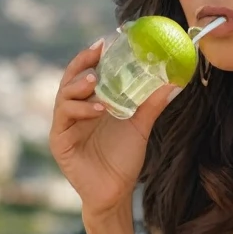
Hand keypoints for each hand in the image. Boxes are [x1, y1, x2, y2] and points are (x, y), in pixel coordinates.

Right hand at [48, 38, 180, 217]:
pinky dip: (81, 110)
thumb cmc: (123, 159)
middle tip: (96, 52)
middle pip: (70, 79)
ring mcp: (65, 125)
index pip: (86, 72)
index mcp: (90, 103)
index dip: (92, 56)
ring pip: (64, 96)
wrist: (115, 192)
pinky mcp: (59, 141)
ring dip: (79, 86)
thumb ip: (151, 103)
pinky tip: (98, 109)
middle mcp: (74, 110)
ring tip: (96, 81)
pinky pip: (65, 118)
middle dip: (82, 63)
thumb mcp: (140, 126)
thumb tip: (173, 82)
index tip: (106, 41)